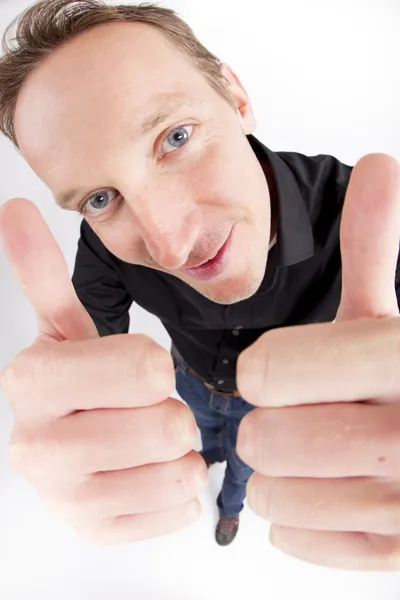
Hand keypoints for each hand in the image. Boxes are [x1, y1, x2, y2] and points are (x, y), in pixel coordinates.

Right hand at [0, 198, 206, 544]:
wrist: (68, 446)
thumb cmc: (79, 382)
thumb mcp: (65, 327)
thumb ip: (43, 274)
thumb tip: (14, 210)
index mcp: (30, 382)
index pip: (145, 369)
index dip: (154, 366)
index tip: (135, 370)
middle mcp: (37, 447)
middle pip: (167, 425)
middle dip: (170, 411)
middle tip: (143, 408)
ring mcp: (66, 501)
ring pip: (180, 471)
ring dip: (177, 450)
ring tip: (145, 439)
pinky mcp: (97, 533)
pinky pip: (180, 510)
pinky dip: (176, 489)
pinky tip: (144, 473)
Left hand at [236, 153, 399, 570]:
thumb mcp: (396, 316)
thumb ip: (378, 248)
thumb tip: (382, 163)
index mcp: (398, 361)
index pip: (270, 371)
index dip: (265, 368)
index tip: (276, 369)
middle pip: (263, 438)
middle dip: (266, 424)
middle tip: (294, 415)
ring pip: (271, 495)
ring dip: (276, 472)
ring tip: (310, 453)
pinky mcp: (392, 551)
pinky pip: (297, 538)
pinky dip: (295, 517)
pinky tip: (324, 491)